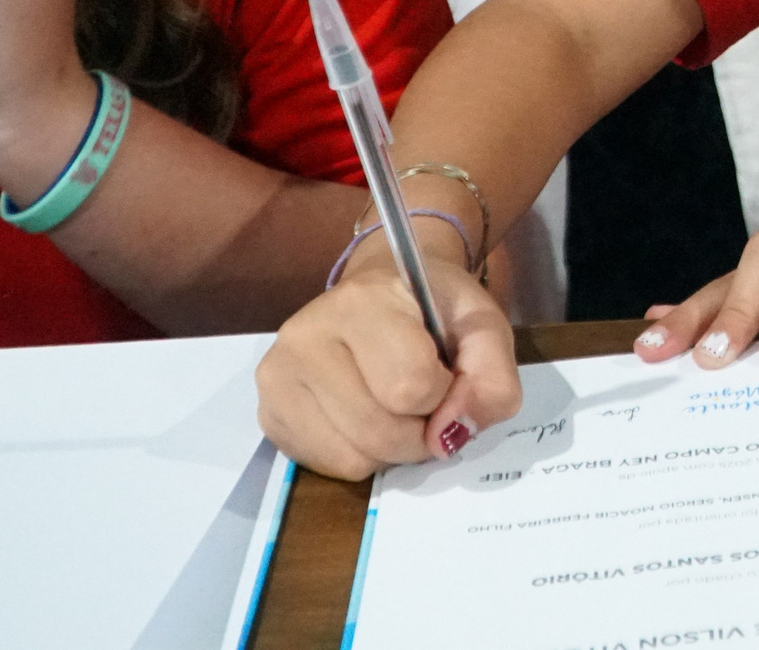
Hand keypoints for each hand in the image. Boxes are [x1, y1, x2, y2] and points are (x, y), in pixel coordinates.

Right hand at [257, 249, 520, 479]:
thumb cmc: (433, 308)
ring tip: (392, 407)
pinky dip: (359, 455)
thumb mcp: (482, 326)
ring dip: (389, 449)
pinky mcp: (268, 412)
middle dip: (418, 431)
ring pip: (352, 458)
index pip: (411, 386)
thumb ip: (490, 377)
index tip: (443, 373)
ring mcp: (277, 376)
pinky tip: (363, 417)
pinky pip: (326, 467)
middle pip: (378, 432)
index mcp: (362, 302)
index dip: (443, 394)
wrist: (382, 292)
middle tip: (423, 401)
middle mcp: (306, 335)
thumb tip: (452, 435)